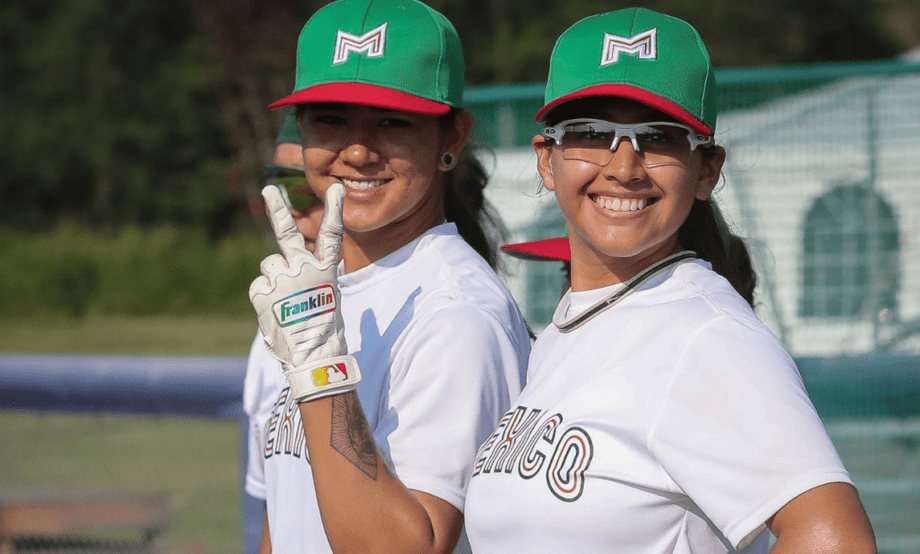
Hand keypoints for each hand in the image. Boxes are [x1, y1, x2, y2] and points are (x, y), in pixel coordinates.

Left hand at [249, 183, 360, 401]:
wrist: (312, 356)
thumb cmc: (324, 332)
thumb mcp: (328, 299)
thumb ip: (312, 279)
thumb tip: (300, 273)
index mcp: (325, 270)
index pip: (332, 234)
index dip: (334, 210)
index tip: (336, 188)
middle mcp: (304, 268)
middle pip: (287, 233)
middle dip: (278, 208)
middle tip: (268, 189)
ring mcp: (282, 278)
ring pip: (268, 265)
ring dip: (272, 279)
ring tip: (284, 302)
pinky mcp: (263, 291)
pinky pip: (258, 286)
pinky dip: (263, 298)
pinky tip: (274, 312)